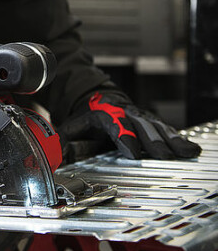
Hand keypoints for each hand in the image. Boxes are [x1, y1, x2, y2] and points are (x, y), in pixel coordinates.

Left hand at [57, 89, 200, 160]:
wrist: (94, 96)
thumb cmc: (85, 116)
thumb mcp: (70, 126)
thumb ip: (67, 141)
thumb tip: (60, 152)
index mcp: (103, 113)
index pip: (115, 124)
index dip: (124, 137)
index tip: (133, 152)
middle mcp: (124, 112)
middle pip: (141, 125)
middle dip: (153, 140)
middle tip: (165, 155)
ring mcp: (138, 116)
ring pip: (156, 126)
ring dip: (171, 139)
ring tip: (187, 152)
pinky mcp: (148, 121)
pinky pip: (165, 129)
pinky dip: (178, 138)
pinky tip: (190, 149)